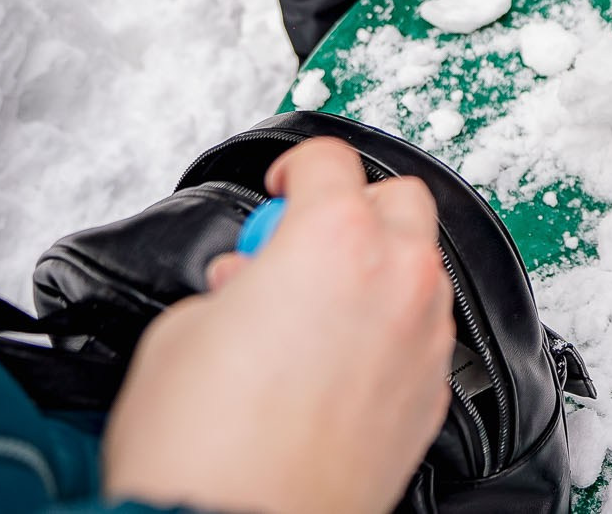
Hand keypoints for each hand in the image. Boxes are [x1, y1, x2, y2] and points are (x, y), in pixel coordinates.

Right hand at [103, 139, 455, 513]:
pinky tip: (334, 364)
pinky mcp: (431, 396)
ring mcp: (423, 339)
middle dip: (353, 208)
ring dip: (376, 271)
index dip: (294, 167)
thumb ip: (229, 283)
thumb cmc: (203, 451)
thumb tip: (245, 284)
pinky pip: (420, 335)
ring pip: (420, 268)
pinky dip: (388, 333)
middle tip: (300, 240)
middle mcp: (397, 279)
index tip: (280, 187)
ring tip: (311, 312)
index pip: (329, 160)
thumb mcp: (179, 333)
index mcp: (334, 240)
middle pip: (401, 200)